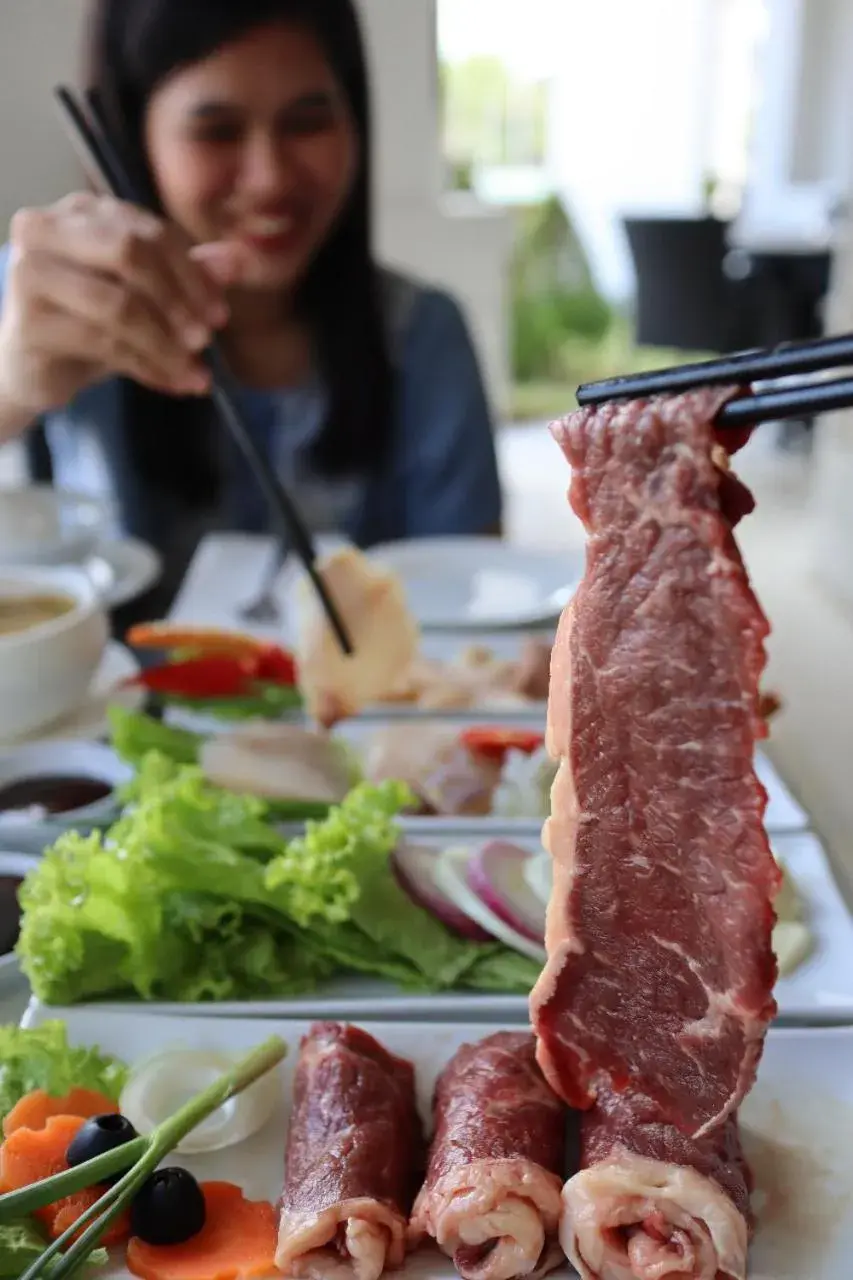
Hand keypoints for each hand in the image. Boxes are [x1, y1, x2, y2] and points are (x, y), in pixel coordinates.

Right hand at [0, 192, 246, 416]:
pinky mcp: (29, 321)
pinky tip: (172, 384)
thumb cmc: (88, 323)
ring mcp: (31, 272)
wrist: (31, 368)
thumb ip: (187, 272)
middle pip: (131, 253)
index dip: (192, 273)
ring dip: (167, 345)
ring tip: (195, 372)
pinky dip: (148, 367)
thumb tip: (240, 258)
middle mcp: (47, 229)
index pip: (149, 231)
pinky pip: (104, 343)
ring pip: (120, 304)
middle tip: (206, 339)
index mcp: (81, 211)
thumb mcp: (144, 295)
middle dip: (179, 300)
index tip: (221, 314)